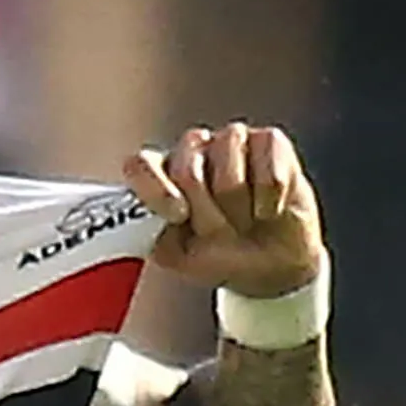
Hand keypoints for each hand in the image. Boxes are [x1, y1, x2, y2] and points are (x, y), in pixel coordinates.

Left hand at [127, 123, 323, 302]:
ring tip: (246, 221)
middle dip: (207, 216)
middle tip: (221, 234)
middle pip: (188, 172)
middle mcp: (192, 150)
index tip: (178, 216)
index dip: (156, 189)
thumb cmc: (221, 255)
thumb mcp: (177, 255)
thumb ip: (148, 234)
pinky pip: (268, 175)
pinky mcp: (269, 141)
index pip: (141, 165)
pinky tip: (269, 209)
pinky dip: (269, 204)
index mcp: (161, 173)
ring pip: (229, 175)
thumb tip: (130, 219)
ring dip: (240, 213)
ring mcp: (230, 139)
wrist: (274, 266)